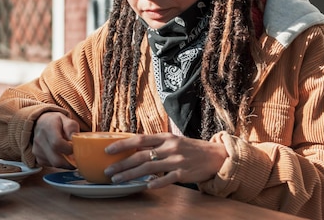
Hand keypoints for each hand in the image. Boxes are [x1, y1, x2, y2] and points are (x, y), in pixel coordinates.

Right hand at [32, 112, 78, 167]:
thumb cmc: (56, 122)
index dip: (69, 149)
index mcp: (48, 128)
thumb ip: (72, 127)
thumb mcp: (66, 119)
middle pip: (56, 159)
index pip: (57, 144)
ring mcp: (37, 150)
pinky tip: (62, 155)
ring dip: (65, 163)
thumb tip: (75, 138)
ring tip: (70, 155)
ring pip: (55, 164)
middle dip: (70, 161)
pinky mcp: (38, 158)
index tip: (75, 148)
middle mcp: (40, 140)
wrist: (41, 124)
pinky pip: (51, 165)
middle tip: (77, 157)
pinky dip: (59, 163)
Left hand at [103, 132, 227, 187]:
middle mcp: (169, 147)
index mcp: (165, 137)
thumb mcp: (173, 141)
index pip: (139, 139)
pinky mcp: (184, 173)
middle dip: (122, 163)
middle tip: (107, 171)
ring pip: (149, 168)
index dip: (122, 144)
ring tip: (117, 180)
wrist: (215, 156)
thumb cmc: (190, 148)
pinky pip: (167, 179)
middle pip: (140, 155)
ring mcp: (176, 160)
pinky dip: (156, 182)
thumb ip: (155, 144)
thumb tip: (133, 147)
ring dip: (131, 174)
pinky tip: (146, 186)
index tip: (107, 149)